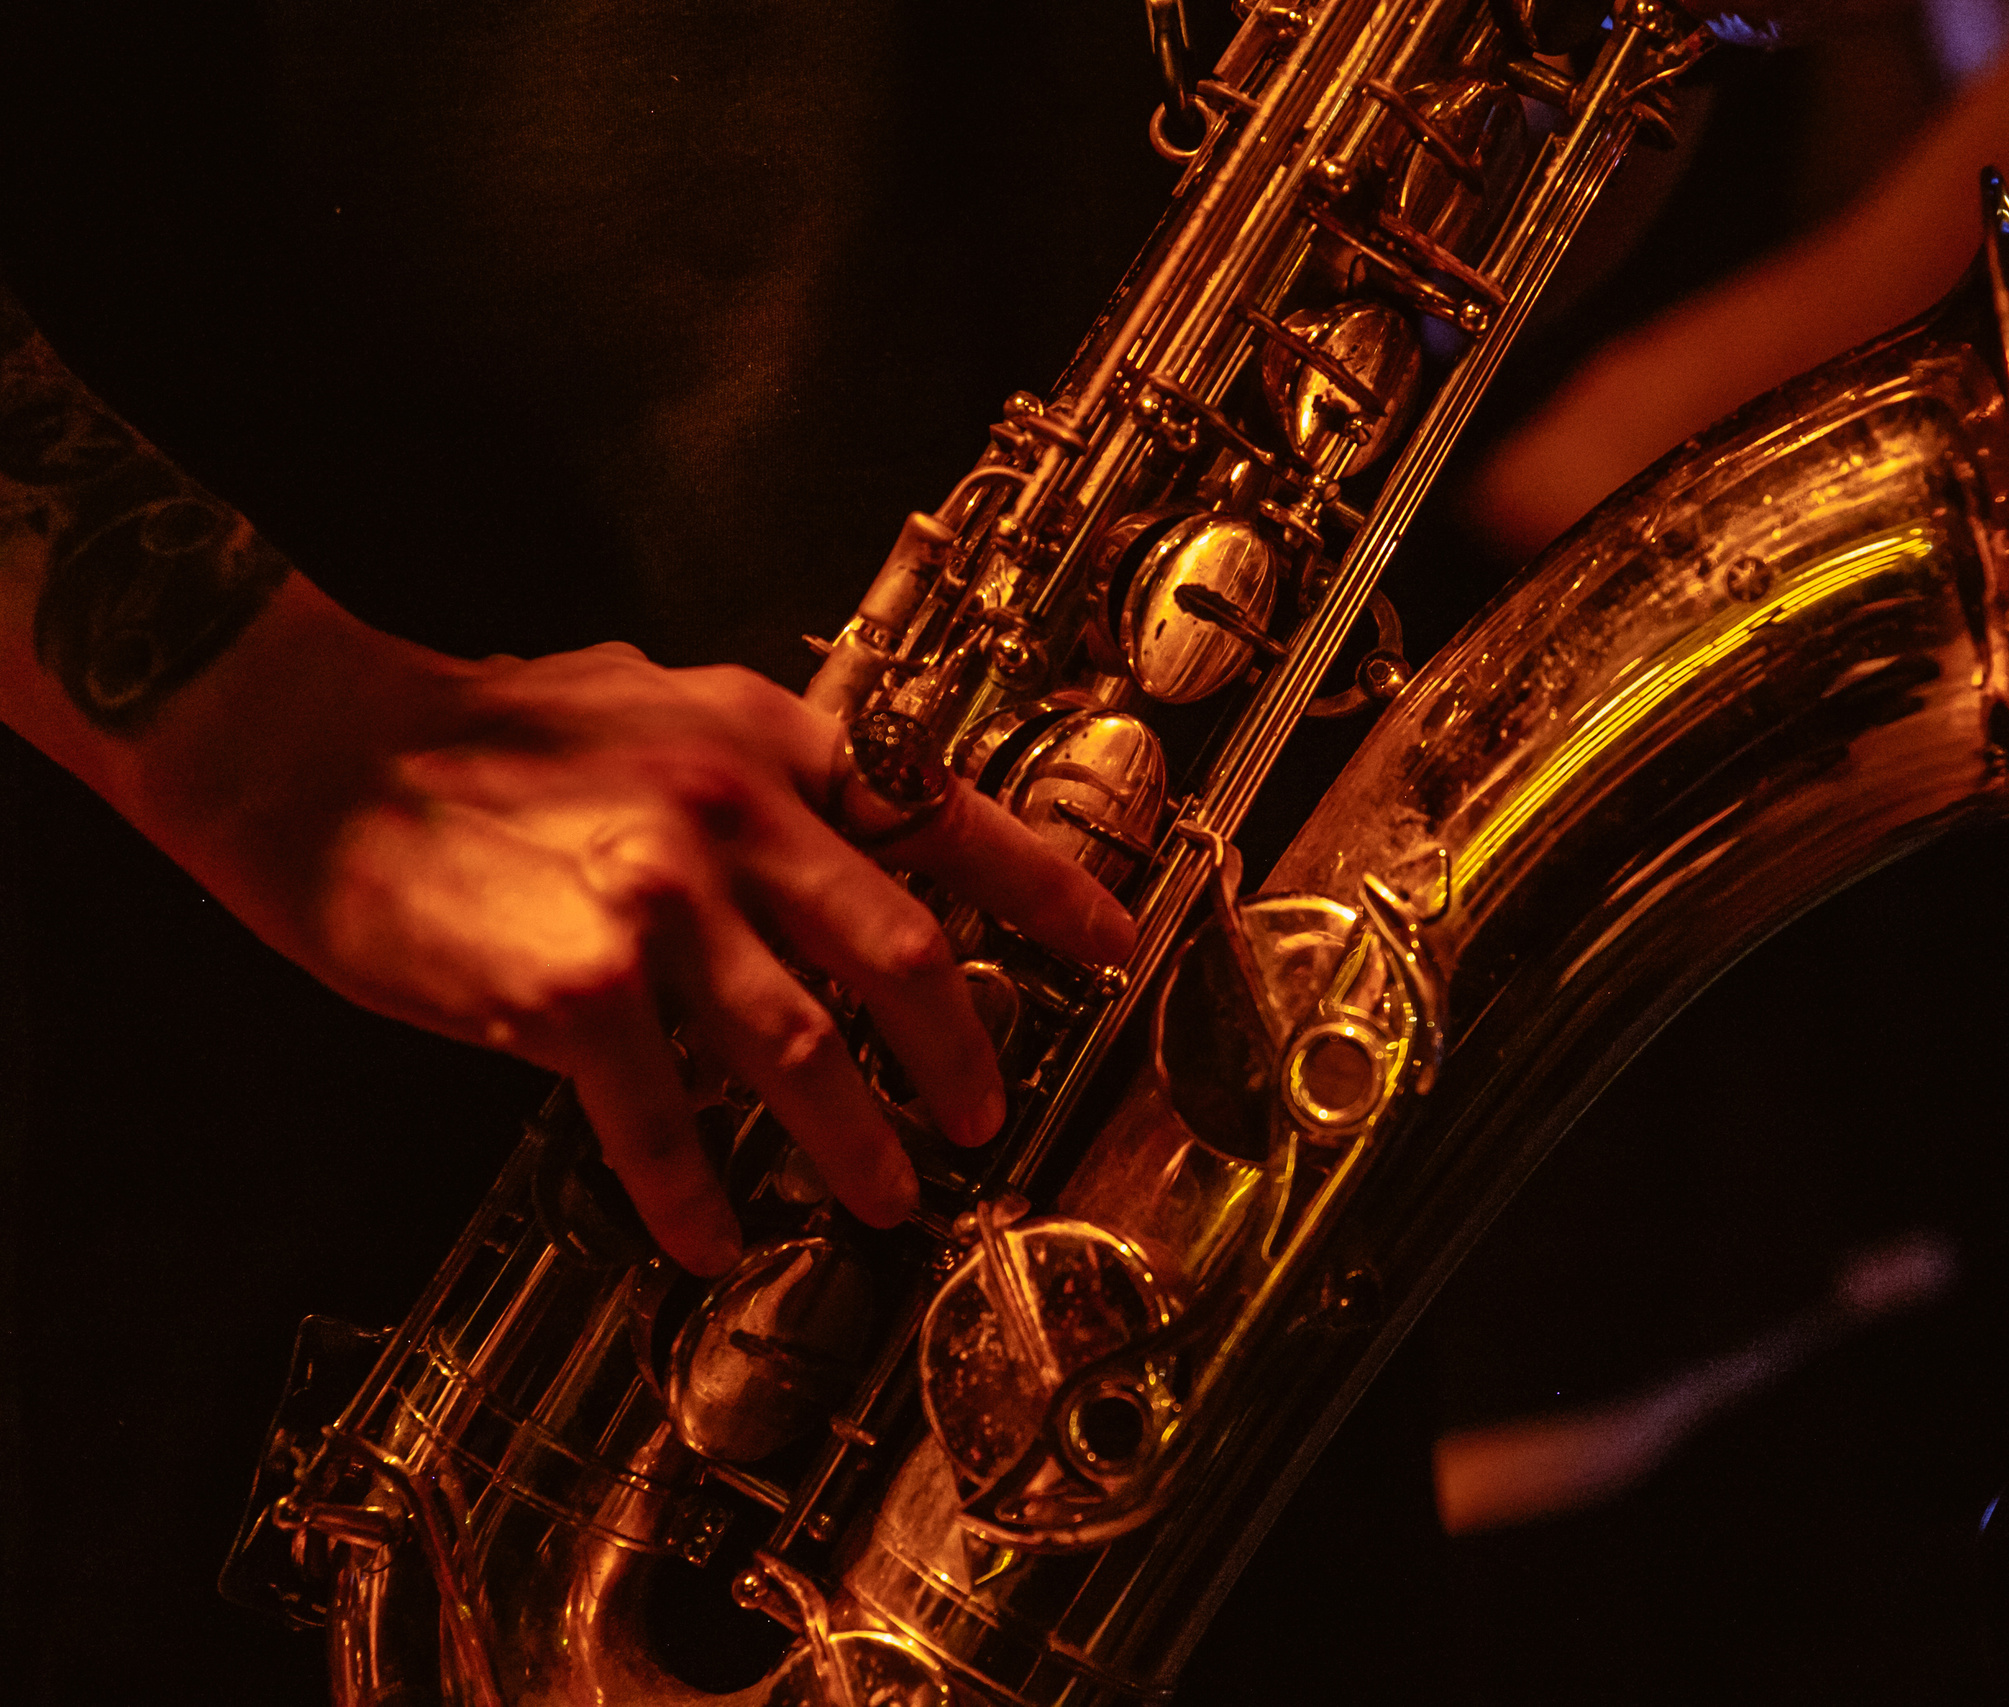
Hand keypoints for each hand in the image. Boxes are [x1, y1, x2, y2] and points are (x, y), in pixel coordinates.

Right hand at [182, 619, 1133, 1275]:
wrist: (318, 751)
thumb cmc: (487, 734)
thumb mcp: (661, 705)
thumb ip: (765, 765)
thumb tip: (862, 812)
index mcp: (770, 739)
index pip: (948, 817)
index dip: (1048, 888)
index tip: (1115, 945)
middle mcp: (734, 812)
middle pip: (904, 954)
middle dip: (960, 1052)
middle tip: (982, 1115)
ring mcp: (656, 900)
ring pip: (804, 1052)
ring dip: (857, 1142)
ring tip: (883, 1196)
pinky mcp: (571, 987)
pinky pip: (661, 1123)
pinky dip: (697, 1194)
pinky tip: (714, 1237)